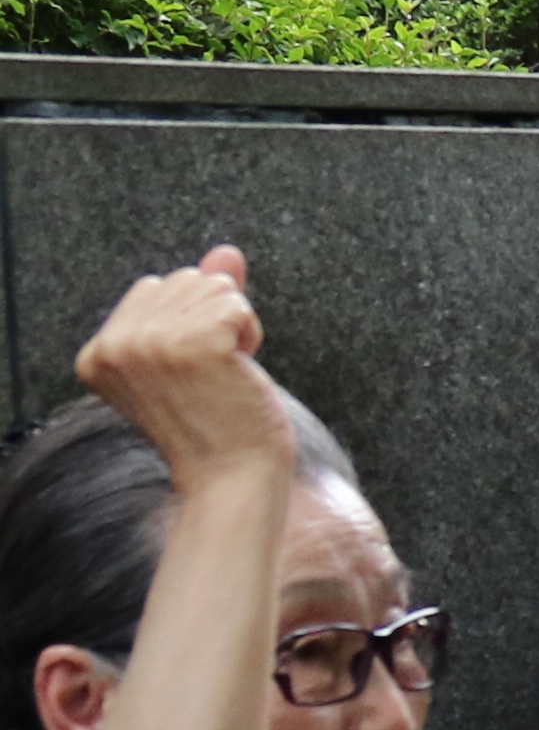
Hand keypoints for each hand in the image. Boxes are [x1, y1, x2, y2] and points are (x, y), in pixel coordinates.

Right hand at [72, 252, 295, 488]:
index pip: (155, 288)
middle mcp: (114, 344)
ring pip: (215, 286)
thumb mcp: (195, 356)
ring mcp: (149, 343)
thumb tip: (226, 251)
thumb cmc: (216, 426)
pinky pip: (237, 304)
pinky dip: (249, 333)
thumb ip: (202, 300)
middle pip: (185, 279)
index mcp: (97, 352)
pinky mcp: (193, 343)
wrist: (230, 478)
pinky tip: (239, 371)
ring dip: (235, 326)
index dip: (191, 321)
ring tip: (225, 375)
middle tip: (214, 376)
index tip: (192, 373)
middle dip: (215, 319)